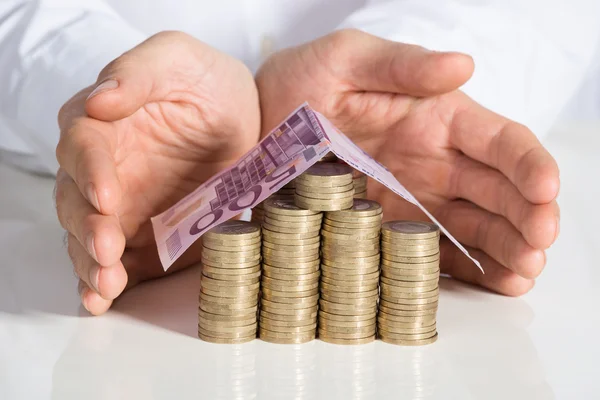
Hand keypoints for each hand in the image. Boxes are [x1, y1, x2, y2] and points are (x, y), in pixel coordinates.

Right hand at [55, 31, 259, 314]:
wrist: (249, 120)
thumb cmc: (207, 82)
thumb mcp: (177, 59)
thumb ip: (138, 72)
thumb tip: (98, 101)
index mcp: (104, 125)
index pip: (82, 147)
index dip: (90, 172)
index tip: (107, 194)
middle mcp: (105, 170)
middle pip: (76, 201)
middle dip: (87, 228)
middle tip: (107, 248)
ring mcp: (123, 209)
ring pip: (89, 238)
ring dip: (91, 264)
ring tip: (106, 283)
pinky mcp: (145, 239)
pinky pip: (118, 263)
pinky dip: (107, 282)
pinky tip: (105, 297)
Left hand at [256, 29, 559, 294]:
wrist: (255, 126)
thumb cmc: (301, 82)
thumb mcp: (346, 60)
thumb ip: (402, 65)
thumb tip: (463, 66)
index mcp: (437, 118)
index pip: (500, 141)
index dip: (529, 164)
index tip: (545, 189)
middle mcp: (437, 163)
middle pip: (499, 191)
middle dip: (528, 217)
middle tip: (538, 245)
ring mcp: (416, 201)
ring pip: (479, 227)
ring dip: (508, 249)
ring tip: (525, 272)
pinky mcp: (392, 230)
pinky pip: (440, 252)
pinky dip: (472, 270)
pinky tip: (496, 283)